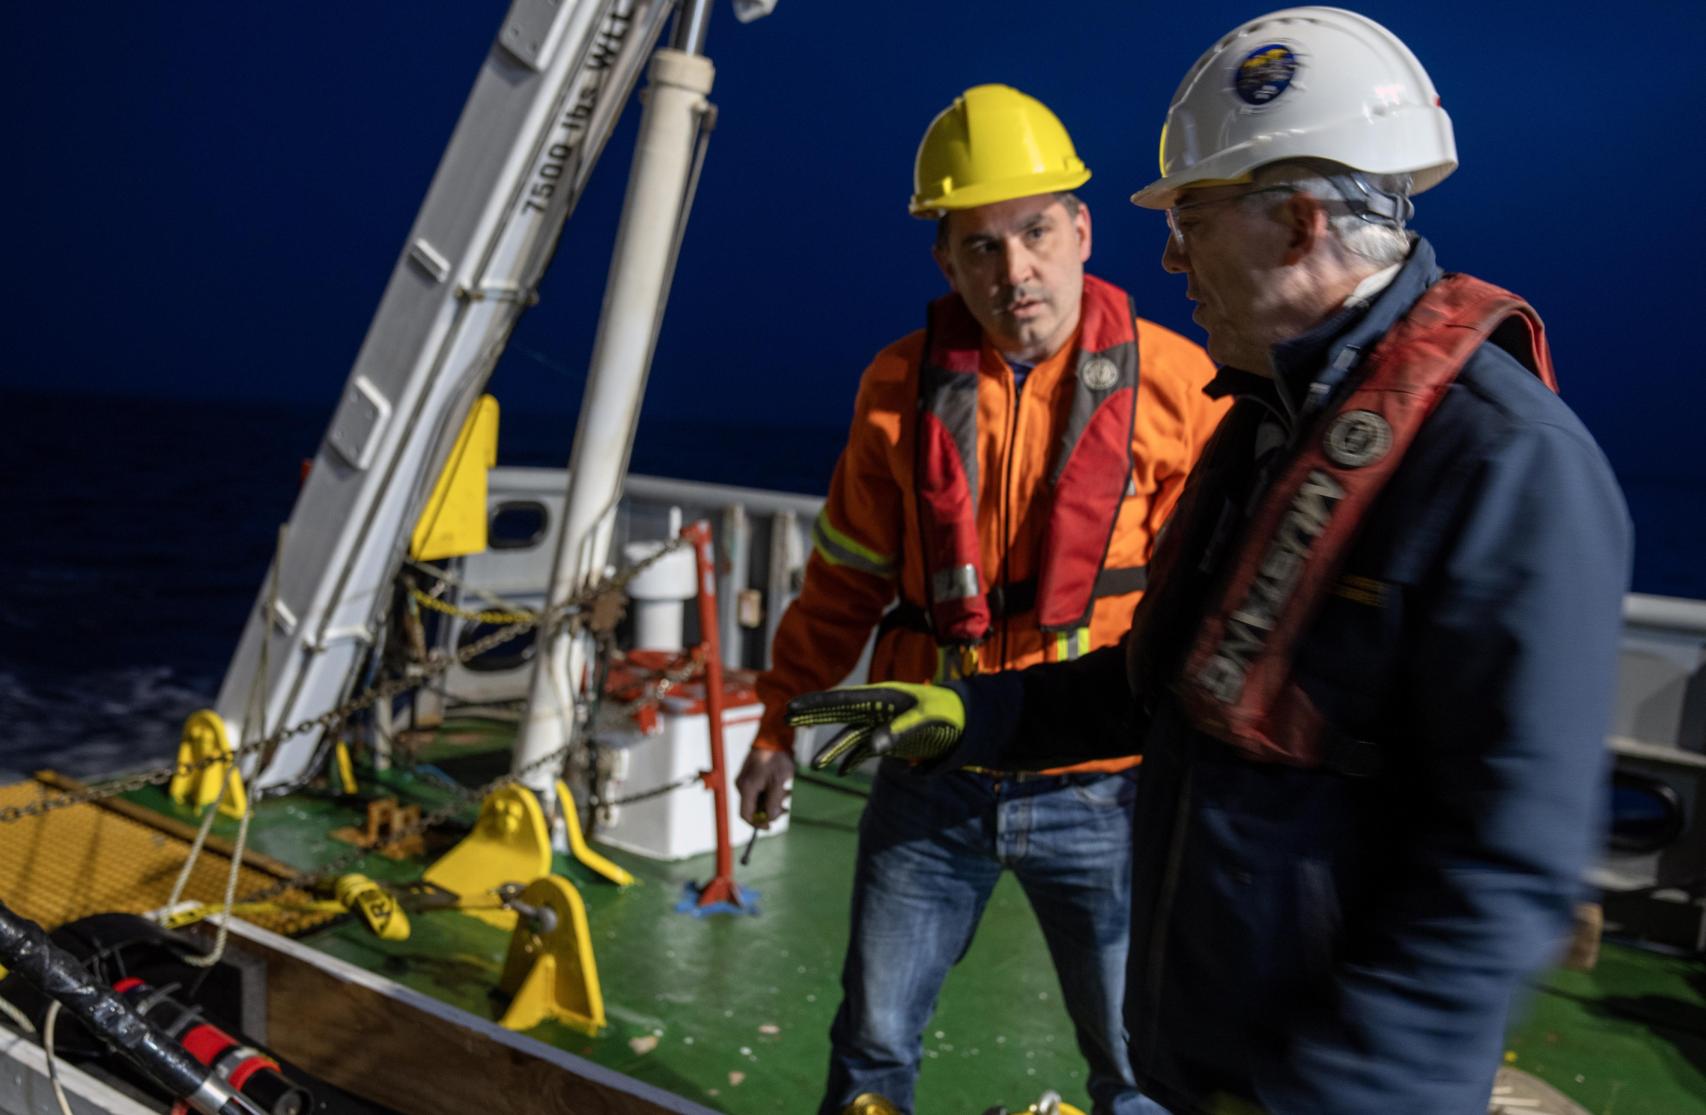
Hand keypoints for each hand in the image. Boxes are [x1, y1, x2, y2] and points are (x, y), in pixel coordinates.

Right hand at [736, 747, 793, 827]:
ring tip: (788, 792)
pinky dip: (771, 792)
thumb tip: (770, 818)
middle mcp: (742, 785)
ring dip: (773, 800)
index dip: (757, 824)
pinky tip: (784, 787)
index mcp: (746, 788)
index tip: (771, 827)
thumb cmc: (776, 758)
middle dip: (769, 810)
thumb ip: (773, 803)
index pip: (745, 815)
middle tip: (785, 807)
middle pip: (753, 808)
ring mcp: (746, 780)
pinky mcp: (751, 775)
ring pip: (758, 799)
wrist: (774, 736)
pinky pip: (759, 790)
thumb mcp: (778, 783)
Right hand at [786, 683, 964, 773]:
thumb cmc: (947, 713)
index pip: (843, 699)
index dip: (817, 703)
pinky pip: (864, 749)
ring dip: (832, 749)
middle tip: (786, 718)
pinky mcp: (890, 739)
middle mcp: (877, 709)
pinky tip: (840, 771)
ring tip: (815, 765)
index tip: (793, 707)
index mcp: (882, 697)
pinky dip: (852, 759)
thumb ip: (899, 731)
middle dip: (813, 717)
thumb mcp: (926, 719)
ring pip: (849, 735)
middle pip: (839, 713)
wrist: (966, 721)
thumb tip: (873, 746)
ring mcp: (882, 724)